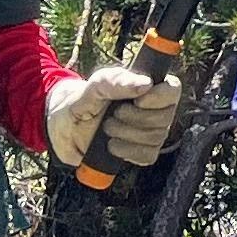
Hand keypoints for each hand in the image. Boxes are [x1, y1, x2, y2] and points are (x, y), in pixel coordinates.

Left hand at [46, 62, 180, 172]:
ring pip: (157, 137)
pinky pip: (148, 155)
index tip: (139, 100)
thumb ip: (115, 81)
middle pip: (165, 117)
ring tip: (107, 129)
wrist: (64, 128)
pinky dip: (128, 152)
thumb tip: (146, 84)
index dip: (160, 97)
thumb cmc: (81, 101)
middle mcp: (154, 110)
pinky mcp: (142, 152)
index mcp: (147, 88)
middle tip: (113, 115)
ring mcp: (150, 132)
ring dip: (127, 134)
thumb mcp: (93, 86)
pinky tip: (112, 145)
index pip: (173, 89)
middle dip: (135, 118)